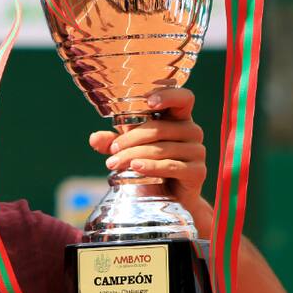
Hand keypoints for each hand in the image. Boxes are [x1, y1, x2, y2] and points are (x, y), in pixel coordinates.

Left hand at [89, 88, 207, 216]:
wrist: (171, 196)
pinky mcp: (198, 172)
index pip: (183, 98)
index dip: (168, 96)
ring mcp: (197, 151)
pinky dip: (150, 166)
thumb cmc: (152, 163)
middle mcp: (192, 131)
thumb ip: (113, 141)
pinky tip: (135, 167)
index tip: (149, 102)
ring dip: (133, 155)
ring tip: (113, 163)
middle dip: (130, 139)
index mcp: (179, 118)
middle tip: (111, 151)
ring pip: (161, 148)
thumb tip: (94, 138)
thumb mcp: (131, 148)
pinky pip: (171, 166)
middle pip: (159, 128)